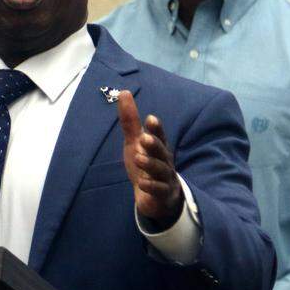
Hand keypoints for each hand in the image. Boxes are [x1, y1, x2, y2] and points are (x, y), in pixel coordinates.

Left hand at [117, 91, 182, 226]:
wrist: (155, 197)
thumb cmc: (145, 164)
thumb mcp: (134, 142)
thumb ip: (130, 120)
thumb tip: (123, 92)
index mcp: (158, 147)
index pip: (159, 135)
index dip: (156, 128)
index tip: (150, 118)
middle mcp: (164, 161)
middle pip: (161, 152)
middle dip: (154, 144)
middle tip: (144, 138)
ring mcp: (165, 178)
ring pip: (160, 170)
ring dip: (150, 164)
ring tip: (139, 158)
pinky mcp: (162, 194)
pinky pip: (159, 190)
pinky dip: (152, 187)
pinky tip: (143, 183)